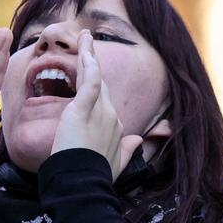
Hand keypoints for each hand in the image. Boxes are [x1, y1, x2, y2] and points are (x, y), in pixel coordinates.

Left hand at [51, 30, 141, 179]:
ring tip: (84, 37)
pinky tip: (85, 46)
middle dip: (94, 63)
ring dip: (89, 55)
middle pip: (101, 85)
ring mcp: (100, 111)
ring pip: (95, 77)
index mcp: (115, 129)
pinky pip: (88, 80)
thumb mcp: (115, 164)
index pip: (105, 103)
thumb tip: (138, 140)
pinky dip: (87, 61)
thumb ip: (127, 150)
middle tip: (87, 43)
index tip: (90, 73)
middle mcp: (111, 116)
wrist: (84, 185)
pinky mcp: (83, 109)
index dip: (98, 87)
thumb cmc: (95, 178)